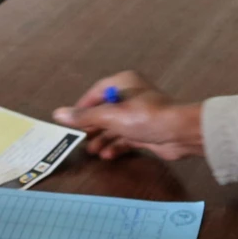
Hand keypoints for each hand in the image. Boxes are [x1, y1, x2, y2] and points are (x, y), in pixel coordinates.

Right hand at [50, 70, 204, 160]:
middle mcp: (131, 96)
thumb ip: (85, 116)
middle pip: (105, 110)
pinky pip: (126, 137)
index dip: (82, 107)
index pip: (96, 92)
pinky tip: (107, 155)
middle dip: (92, 126)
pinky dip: (116, 145)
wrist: (179, 133)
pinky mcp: (146, 130)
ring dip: (103, 138)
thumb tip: (58, 114)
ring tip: (91, 151)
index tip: (71, 121)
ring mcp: (140, 114)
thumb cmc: (145, 117)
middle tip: (80, 139)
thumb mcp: (111, 116)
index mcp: (123, 83)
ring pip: (115, 126)